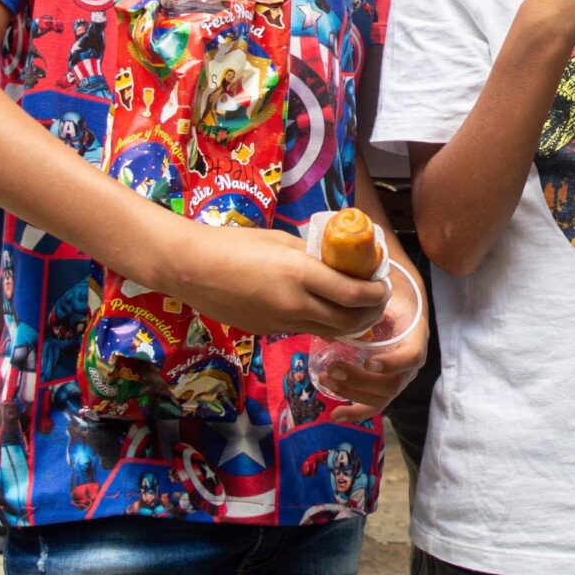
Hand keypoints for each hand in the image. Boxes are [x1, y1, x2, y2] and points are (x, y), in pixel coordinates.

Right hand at [169, 224, 392, 343]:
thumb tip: (337, 262)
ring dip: (351, 323)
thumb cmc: (234, 245)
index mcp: (300, 275)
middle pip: (349, 321)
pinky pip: (305, 330)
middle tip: (377, 299)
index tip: (383, 284)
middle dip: (370, 313)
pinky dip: (323, 323)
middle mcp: (295, 304)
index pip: (354, 294)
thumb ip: (311, 255)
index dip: (376, 293)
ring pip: (329, 331)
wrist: (191, 269)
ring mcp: (281, 323)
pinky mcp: (269, 332)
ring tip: (358, 308)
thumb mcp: (280, 241)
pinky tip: (323, 309)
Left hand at [312, 262, 428, 423]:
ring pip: (381, 395)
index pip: (413, 355)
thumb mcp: (384, 280)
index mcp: (414, 332)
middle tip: (332, 368)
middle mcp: (409, 357)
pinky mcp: (382, 381)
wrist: (394, 293)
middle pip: (393, 382)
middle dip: (362, 380)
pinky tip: (335, 414)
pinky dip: (355, 410)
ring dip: (354, 392)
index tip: (371, 361)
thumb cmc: (385, 285)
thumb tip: (351, 271)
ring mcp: (397, 373)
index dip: (395, 363)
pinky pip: (373, 402)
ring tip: (327, 379)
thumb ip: (371, 282)